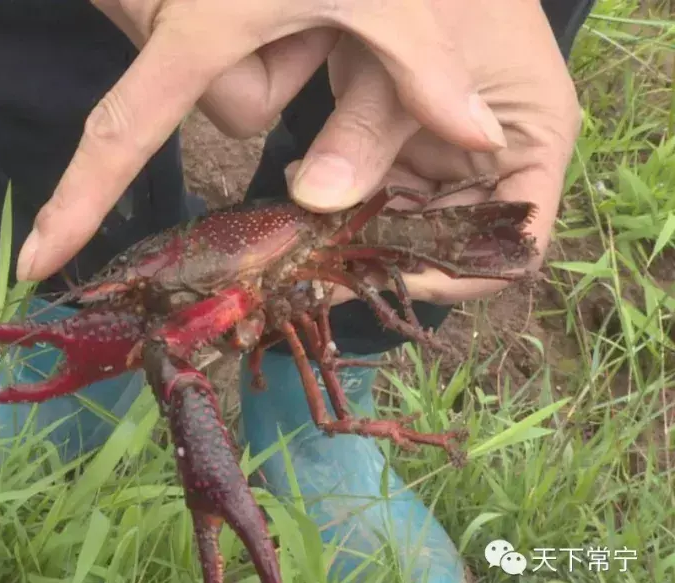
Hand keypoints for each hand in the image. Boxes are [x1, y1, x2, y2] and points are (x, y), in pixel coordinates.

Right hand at [14, 0, 511, 281]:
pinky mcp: (203, 9)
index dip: (74, 207)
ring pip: (246, 84)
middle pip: (234, 111)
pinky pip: (243, 52)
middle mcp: (174, 33)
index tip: (33, 262)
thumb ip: (423, 65)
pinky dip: (279, 30)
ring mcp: (184, 17)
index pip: (119, 138)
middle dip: (289, 79)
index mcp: (196, 37)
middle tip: (325, 12)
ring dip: (293, 51)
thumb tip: (482, 143)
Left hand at [292, 1, 580, 305]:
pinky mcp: (407, 142)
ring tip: (304, 229)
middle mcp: (498, 160)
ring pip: (409, 221)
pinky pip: (380, 190)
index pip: (514, 243)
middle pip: (454, 240)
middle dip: (393, 254)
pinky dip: (343, 198)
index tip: (389, 274)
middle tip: (326, 262)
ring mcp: (450, 154)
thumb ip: (364, 130)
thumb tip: (316, 202)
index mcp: (534, 142)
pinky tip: (301, 188)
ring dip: (359, 230)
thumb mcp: (403, 56)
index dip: (458, 271)